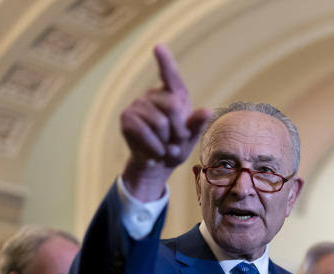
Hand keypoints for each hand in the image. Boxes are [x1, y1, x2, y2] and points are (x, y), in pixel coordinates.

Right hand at [119, 44, 210, 200]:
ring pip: (160, 123)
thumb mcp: (190, 137)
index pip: (170, 75)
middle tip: (176, 144)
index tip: (158, 47)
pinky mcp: (126, 117)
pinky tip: (155, 152)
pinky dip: (155, 148)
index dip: (165, 62)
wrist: (156, 164)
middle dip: (179, 131)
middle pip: (173, 106)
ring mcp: (138, 104)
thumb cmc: (176, 146)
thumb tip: (207, 111)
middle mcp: (153, 94)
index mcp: (174, 94)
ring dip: (166, 143)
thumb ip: (197, 124)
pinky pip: (144, 133)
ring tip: (165, 148)